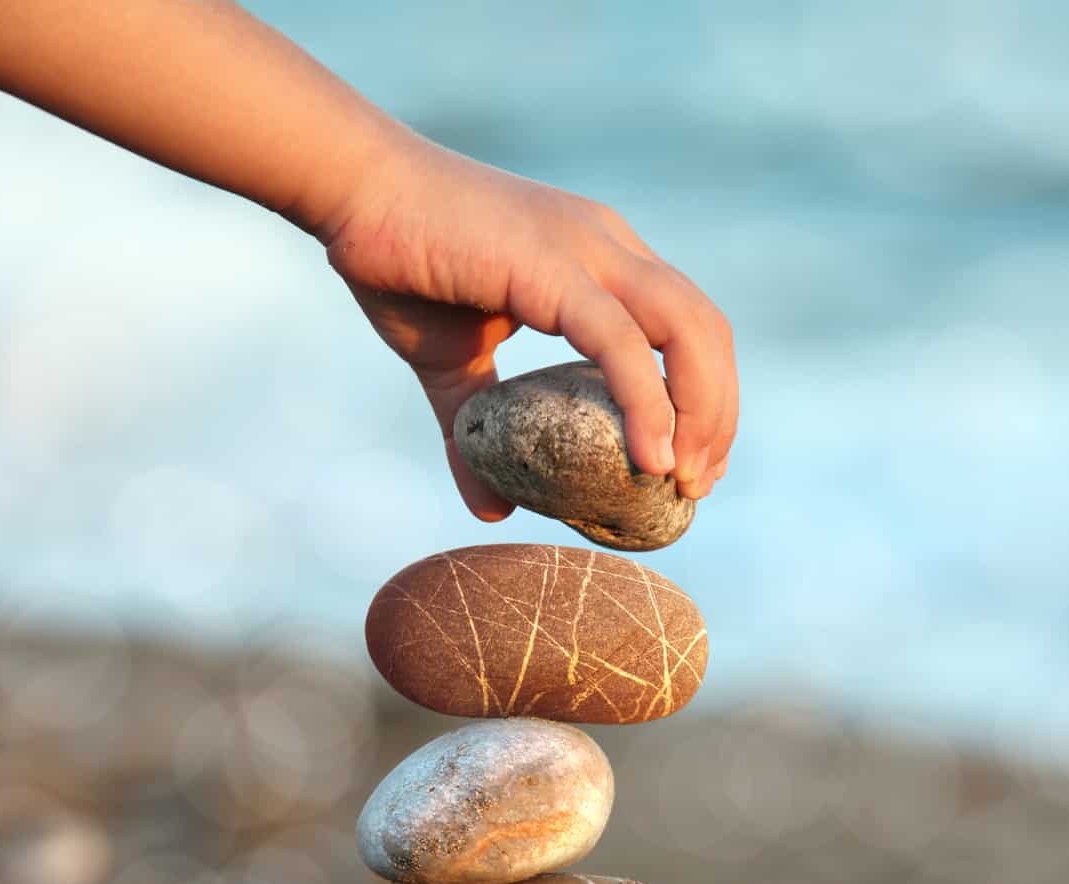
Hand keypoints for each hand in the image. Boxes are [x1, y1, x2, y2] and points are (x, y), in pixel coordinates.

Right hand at [321, 134, 736, 519]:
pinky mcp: (550, 265)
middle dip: (717, 413)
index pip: (688, 326)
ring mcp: (586, 248)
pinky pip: (620, 340)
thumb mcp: (449, 363)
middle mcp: (609, 246)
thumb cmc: (399, 263)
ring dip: (701, 411)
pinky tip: (650, 456)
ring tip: (682, 480)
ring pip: (686, 329)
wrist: (350, 189)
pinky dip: (647, 400)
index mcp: (600, 258)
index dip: (705, 397)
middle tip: (696, 487)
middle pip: (706, 330)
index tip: (690, 464)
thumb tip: (490, 509)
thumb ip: (476, 429)